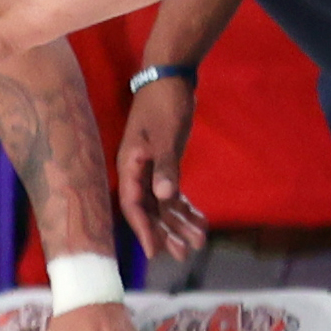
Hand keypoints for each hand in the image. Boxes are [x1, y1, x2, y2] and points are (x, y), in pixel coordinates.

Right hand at [115, 73, 210, 258]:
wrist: (170, 77)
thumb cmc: (164, 104)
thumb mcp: (166, 135)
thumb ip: (166, 166)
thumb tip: (164, 197)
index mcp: (130, 164)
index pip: (134, 204)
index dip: (143, 229)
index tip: (155, 252)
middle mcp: (138, 171)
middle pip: (150, 209)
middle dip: (166, 231)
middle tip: (184, 253)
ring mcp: (152, 167)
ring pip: (163, 202)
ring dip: (179, 221)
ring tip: (198, 241)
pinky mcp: (165, 162)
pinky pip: (173, 191)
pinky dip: (185, 205)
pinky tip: (200, 219)